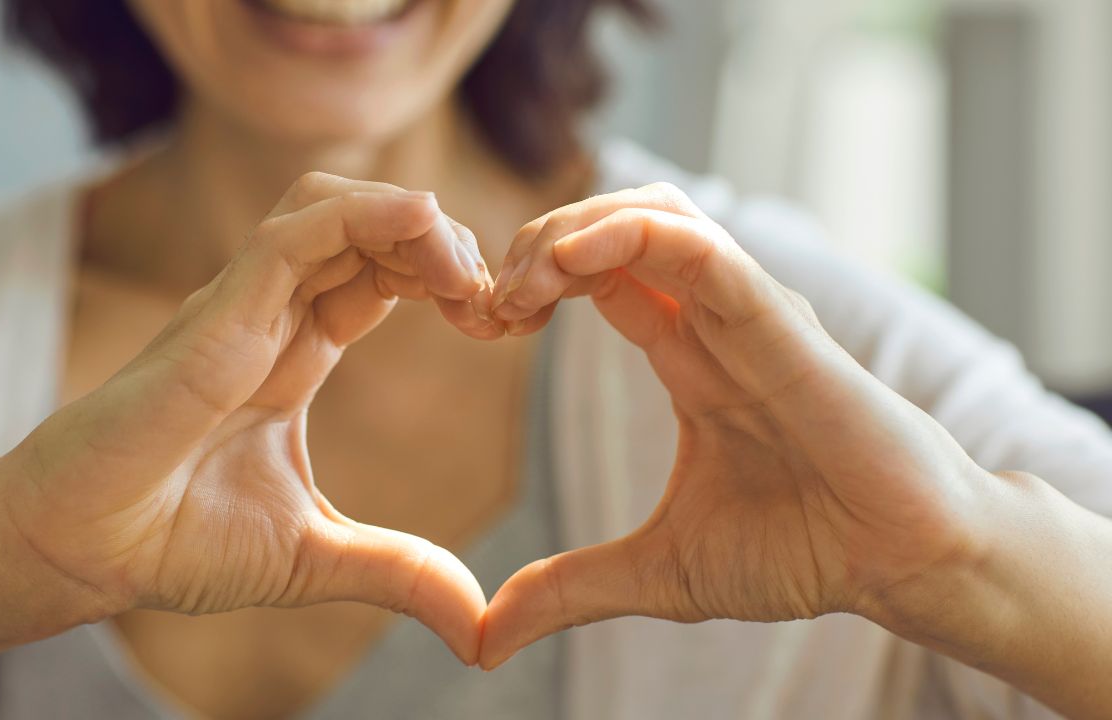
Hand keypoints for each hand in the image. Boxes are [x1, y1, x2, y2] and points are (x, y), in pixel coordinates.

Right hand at [0, 173, 496, 663]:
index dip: (445, 280)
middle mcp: (272, 316)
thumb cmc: (173, 541)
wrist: (81, 551)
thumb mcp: (316, 557)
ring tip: (464, 273)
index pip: (382, 275)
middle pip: (370, 229)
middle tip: (496, 301)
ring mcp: (242, 307)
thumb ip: (400, 571)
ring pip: (332, 207)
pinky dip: (363, 215)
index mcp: (296, 353)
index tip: (500, 323)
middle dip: (444, 244)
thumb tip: (479, 625)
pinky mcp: (216, 313)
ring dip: (410, 220)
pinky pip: (294, 234)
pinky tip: (422, 225)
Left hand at [480, 183, 995, 667]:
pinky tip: (569, 261)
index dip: (530, 283)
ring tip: (522, 280)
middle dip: (536, 242)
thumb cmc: (803, 551)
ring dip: (572, 228)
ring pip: (654, 215)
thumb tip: (484, 641)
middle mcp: (713, 321)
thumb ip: (569, 589)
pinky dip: (629, 236)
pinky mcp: (780, 324)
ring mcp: (747, 313)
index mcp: (686, 357)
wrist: (900, 566)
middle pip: (614, 226)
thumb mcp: (658, 571)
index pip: (596, 276)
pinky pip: (702, 251)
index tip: (481, 323)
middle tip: (487, 301)